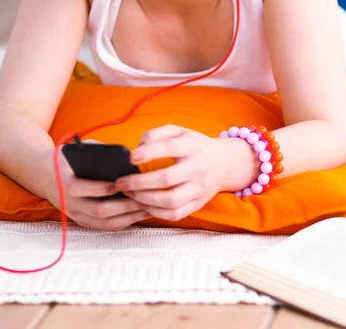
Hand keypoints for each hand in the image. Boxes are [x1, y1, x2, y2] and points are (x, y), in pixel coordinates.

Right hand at [45, 143, 150, 230]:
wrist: (43, 174)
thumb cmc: (65, 159)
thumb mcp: (76, 149)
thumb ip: (96, 150)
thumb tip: (123, 155)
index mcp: (66, 184)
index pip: (83, 189)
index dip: (103, 188)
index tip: (122, 184)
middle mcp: (69, 203)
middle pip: (98, 210)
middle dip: (123, 205)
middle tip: (143, 198)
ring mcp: (75, 215)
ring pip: (103, 222)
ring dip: (127, 217)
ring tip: (147, 208)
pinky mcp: (82, 221)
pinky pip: (103, 226)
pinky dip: (122, 223)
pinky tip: (138, 215)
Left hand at [114, 125, 244, 221]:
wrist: (224, 164)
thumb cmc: (194, 146)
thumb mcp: (179, 131)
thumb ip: (157, 134)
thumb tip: (138, 148)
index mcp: (192, 146)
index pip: (170, 147)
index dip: (150, 152)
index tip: (131, 157)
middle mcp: (197, 168)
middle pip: (167, 178)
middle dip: (139, 182)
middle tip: (121, 183)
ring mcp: (198, 188)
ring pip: (169, 200)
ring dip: (144, 199)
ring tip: (129, 194)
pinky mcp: (197, 204)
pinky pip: (175, 214)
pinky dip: (155, 212)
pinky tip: (143, 204)